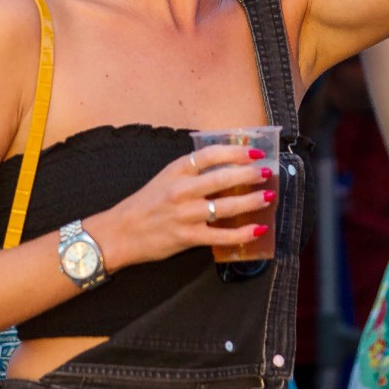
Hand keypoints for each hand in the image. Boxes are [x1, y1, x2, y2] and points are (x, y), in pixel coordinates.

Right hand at [92, 143, 273, 270]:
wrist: (120, 233)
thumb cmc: (146, 203)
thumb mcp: (166, 178)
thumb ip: (192, 171)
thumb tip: (227, 164)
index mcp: (177, 171)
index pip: (210, 155)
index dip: (236, 152)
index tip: (255, 152)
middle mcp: (182, 190)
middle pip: (222, 178)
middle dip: (250, 175)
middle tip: (268, 173)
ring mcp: (185, 214)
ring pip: (225, 206)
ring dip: (251, 201)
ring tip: (268, 196)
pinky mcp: (187, 237)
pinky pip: (221, 236)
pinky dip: (242, 234)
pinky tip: (257, 229)